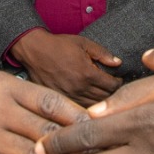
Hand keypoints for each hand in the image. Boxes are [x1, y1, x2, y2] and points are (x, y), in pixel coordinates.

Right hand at [10, 29, 124, 102]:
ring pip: (93, 107)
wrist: (34, 51)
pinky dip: (86, 107)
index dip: (119, 83)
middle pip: (105, 99)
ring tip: (103, 96)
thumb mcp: (83, 43)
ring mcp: (69, 97)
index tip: (118, 80)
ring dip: (101, 103)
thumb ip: (102, 53)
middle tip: (114, 89)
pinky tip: (89, 102)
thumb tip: (118, 63)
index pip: (113, 86)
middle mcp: (79, 88)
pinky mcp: (59, 101)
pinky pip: (78, 109)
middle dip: (113, 94)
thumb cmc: (59, 45)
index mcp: (87, 73)